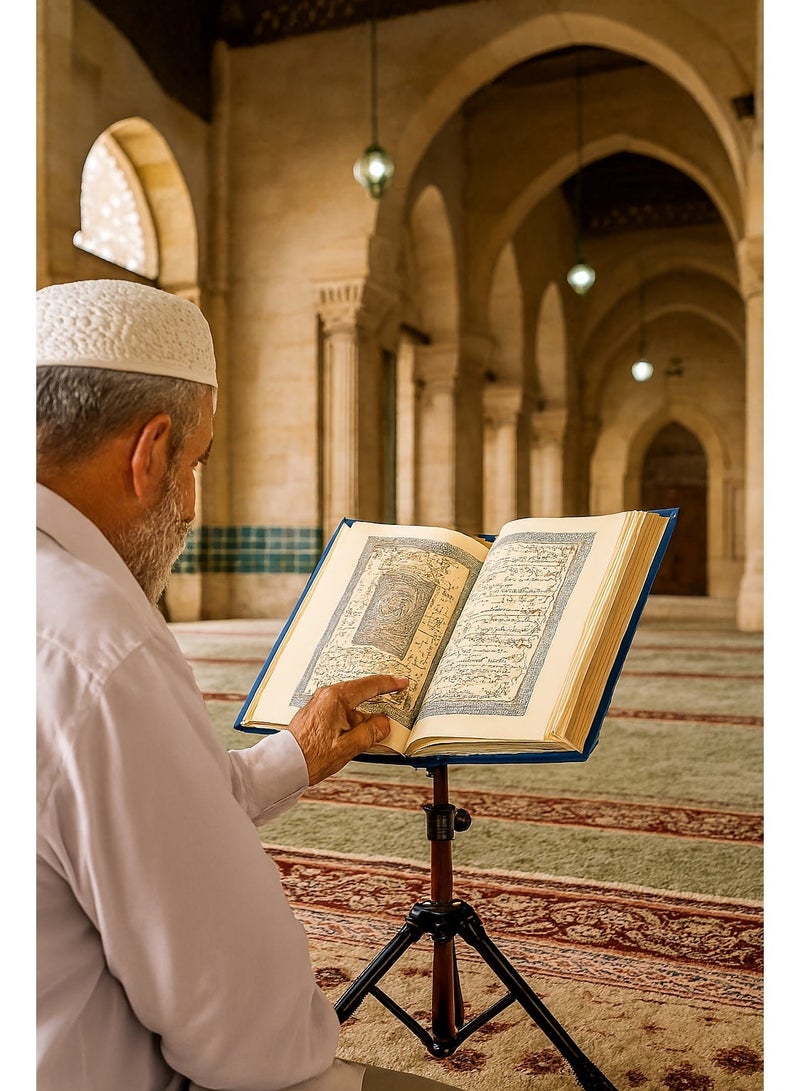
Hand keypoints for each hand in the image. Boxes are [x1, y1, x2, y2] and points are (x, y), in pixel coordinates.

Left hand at [286, 674, 407, 784]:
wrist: (284, 764)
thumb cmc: (311, 756)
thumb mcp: (348, 747)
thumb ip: (370, 732)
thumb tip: (384, 722)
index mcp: (336, 698)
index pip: (369, 686)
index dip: (388, 685)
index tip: (402, 683)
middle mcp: (326, 695)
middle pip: (360, 694)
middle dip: (376, 703)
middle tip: (391, 707)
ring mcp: (320, 703)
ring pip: (350, 706)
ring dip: (361, 719)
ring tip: (365, 738)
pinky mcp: (316, 713)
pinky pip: (340, 711)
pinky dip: (351, 721)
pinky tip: (353, 736)